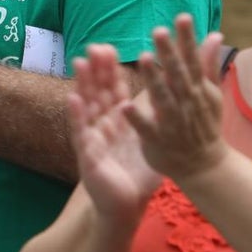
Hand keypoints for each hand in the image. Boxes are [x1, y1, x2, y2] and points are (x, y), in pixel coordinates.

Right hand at [69, 43, 162, 223]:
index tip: (109, 47)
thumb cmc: (139, 171)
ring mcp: (92, 136)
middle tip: (94, 47)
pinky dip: (76, 115)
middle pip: (98, 91)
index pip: (113, 88)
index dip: (110, 69)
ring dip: (83, 84)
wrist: (128, 204)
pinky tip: (73, 99)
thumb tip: (178, 92)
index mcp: (119, 118)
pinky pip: (80, 132)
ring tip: (81, 62)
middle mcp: (102, 123)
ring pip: (87, 106)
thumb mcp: (153, 137)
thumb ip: (161, 114)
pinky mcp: (87, 154)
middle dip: (96, 69)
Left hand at [124, 14, 228, 180]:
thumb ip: (208, 64)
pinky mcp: (157, 140)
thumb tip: (215, 34)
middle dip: (168, 53)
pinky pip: (145, 128)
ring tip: (144, 57)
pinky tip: (125, 106)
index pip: (192, 60)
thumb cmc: (204, 123)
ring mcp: (172, 122)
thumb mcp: (211, 94)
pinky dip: (137, 118)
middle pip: (177, 75)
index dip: (187, 40)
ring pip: (162, 98)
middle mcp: (186, 103)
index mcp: (198, 89)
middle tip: (158, 30)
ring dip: (153, 79)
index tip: (182, 17)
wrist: (204, 166)